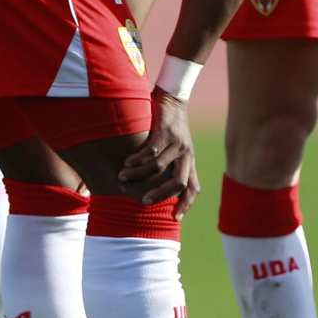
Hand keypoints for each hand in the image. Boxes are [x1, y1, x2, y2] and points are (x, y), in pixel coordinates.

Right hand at [117, 89, 199, 217]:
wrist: (173, 98)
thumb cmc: (170, 126)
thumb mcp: (176, 147)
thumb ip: (169, 164)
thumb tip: (154, 185)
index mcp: (190, 161)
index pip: (194, 187)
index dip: (186, 204)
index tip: (175, 218)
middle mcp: (186, 154)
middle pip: (179, 183)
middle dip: (161, 195)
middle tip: (143, 201)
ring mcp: (177, 143)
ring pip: (159, 167)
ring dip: (139, 175)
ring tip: (123, 177)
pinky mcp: (166, 131)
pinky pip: (152, 151)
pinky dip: (138, 159)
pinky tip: (127, 162)